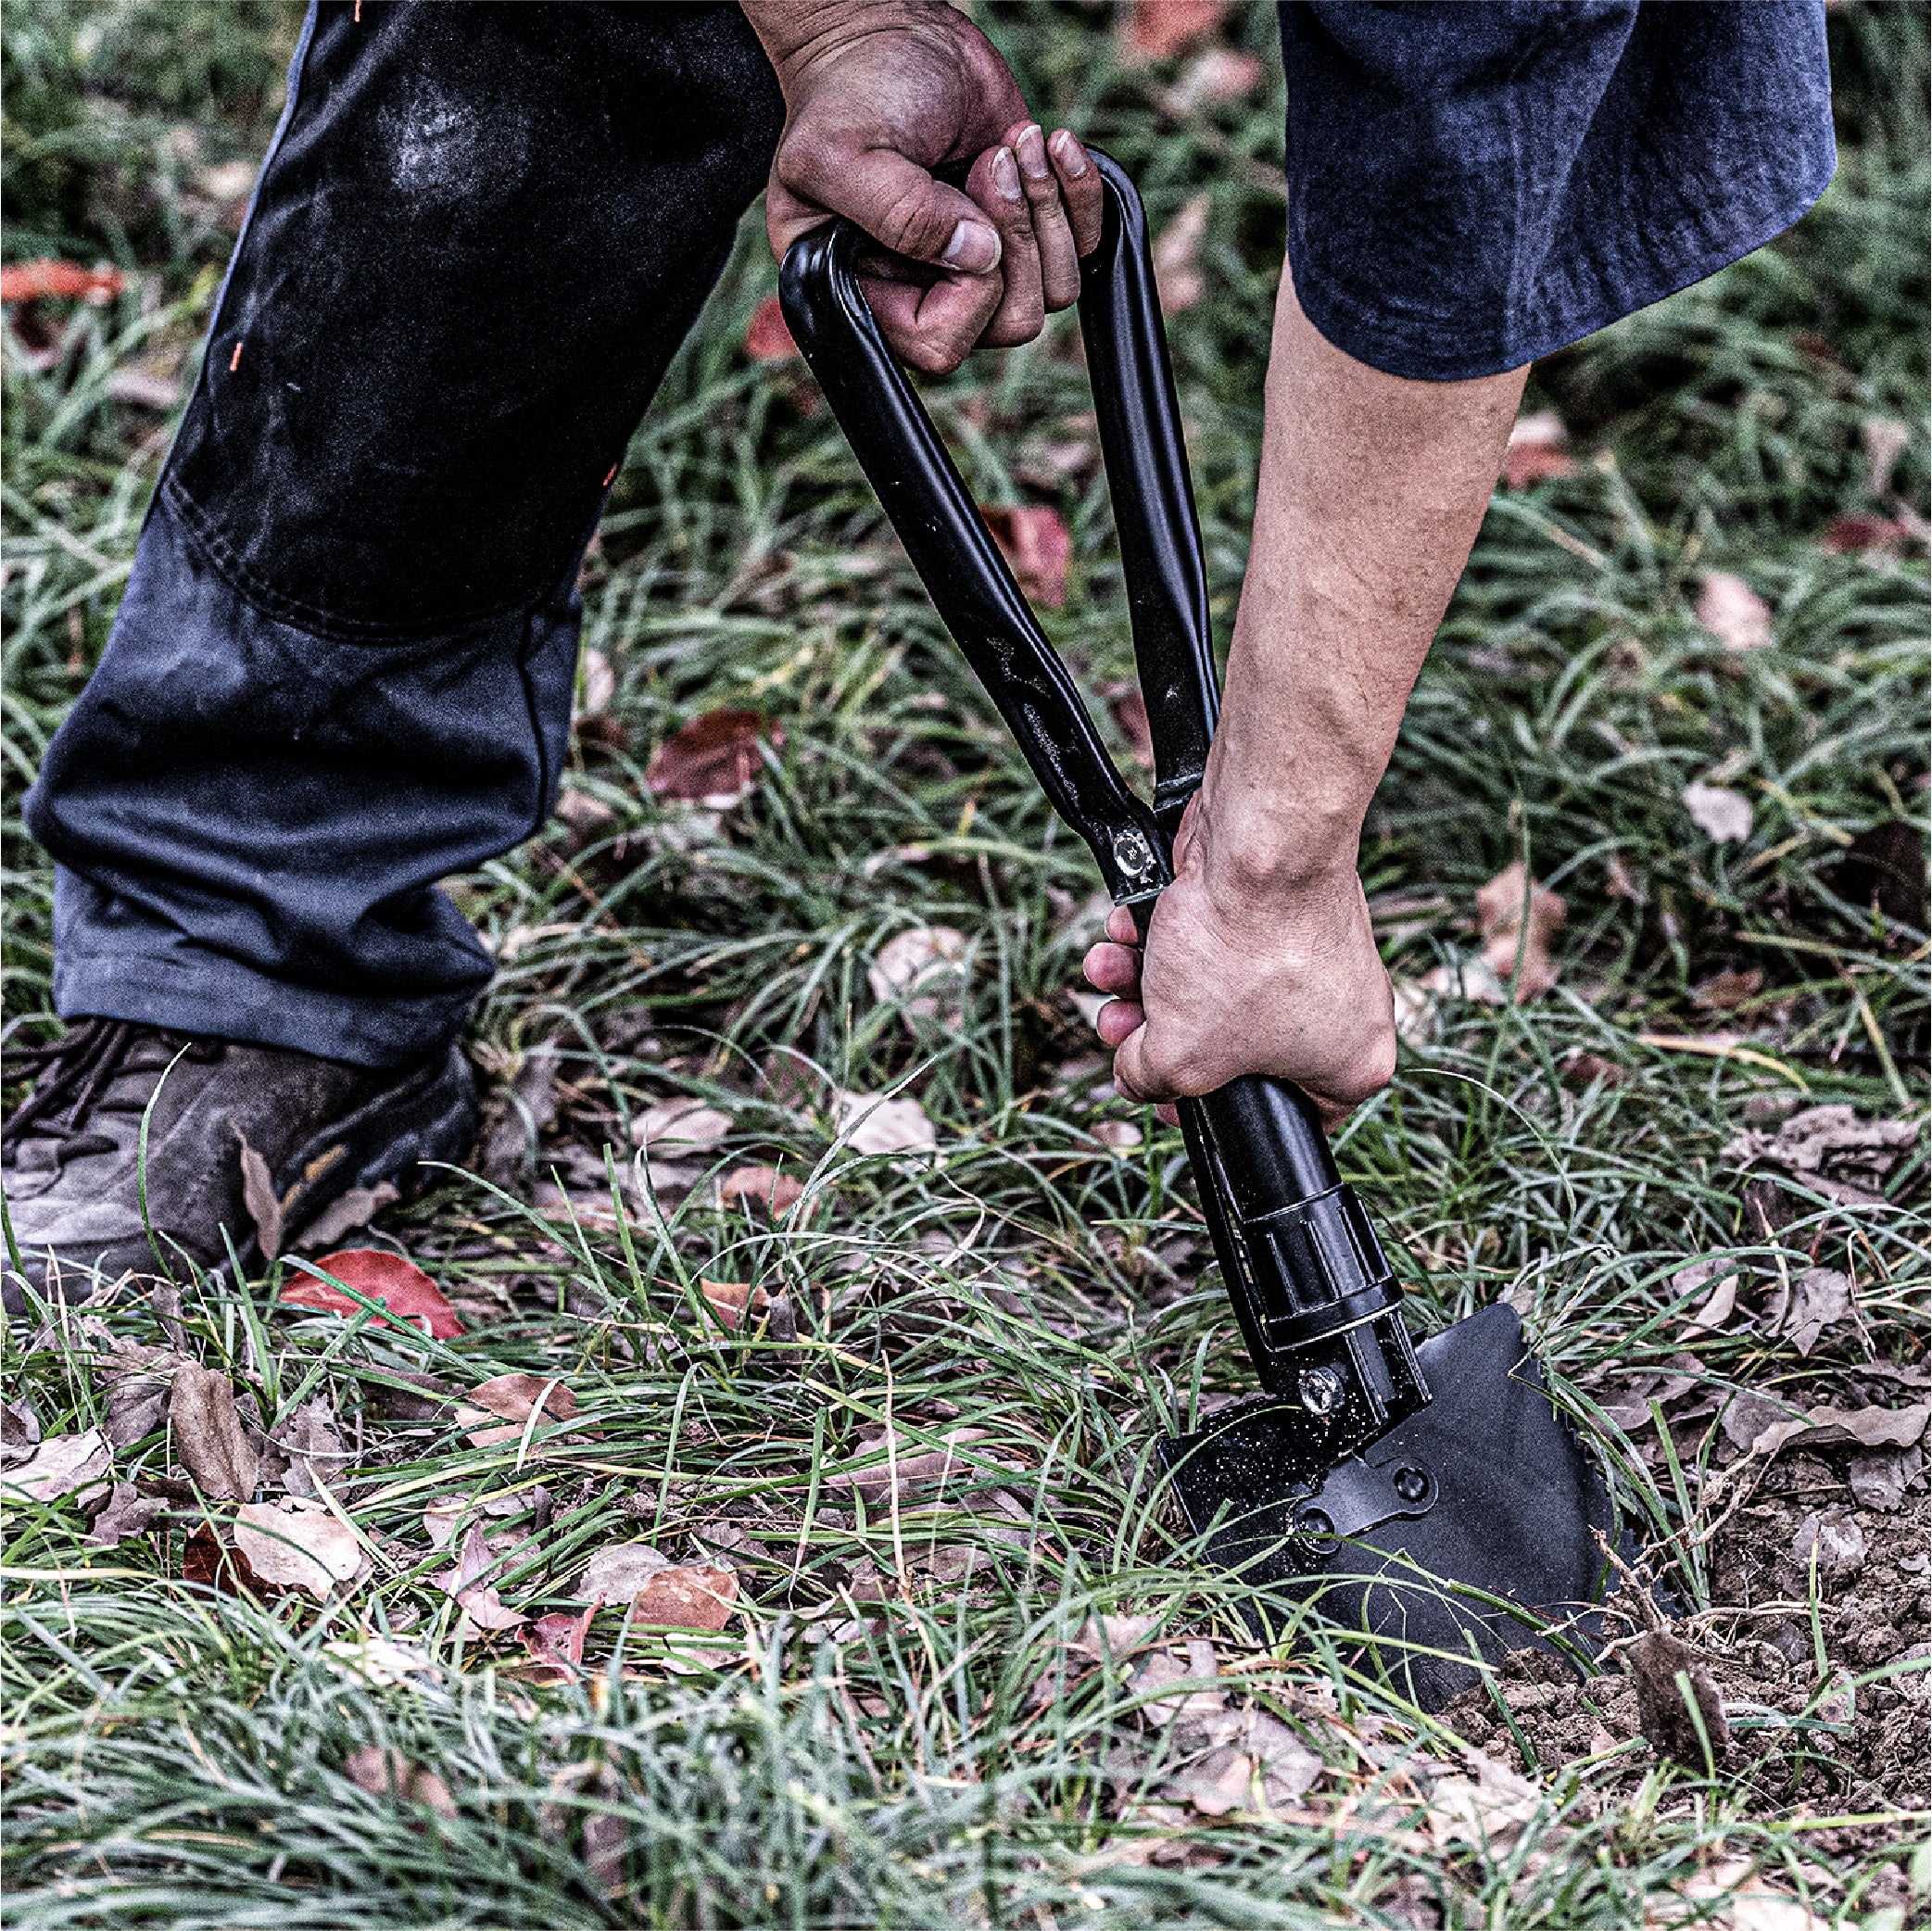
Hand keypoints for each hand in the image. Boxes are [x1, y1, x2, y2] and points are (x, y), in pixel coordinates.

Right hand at [754, 3, 1101, 370]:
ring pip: (1054, 290)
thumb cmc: (850, 92)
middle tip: (990, 162)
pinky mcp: (1026, 224)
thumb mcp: (846, 153)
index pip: (940, 345)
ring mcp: (983, 262)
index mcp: (871, 294)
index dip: (969, 296)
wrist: (887, 33)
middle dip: (1016, 240)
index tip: (965, 218)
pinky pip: (1083, 246)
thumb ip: (901, 215)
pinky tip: (1050, 144)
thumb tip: (979, 254)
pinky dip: (1079, 193)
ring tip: (1013, 145)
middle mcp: (930, 290)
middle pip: (1010, 322)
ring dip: (1046, 210)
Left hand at [1080, 797, 1397, 1130]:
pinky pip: (1215, 940)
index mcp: (1348, 1066)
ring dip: (1146, 983)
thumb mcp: (1180, 1056)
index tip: (1165, 1093)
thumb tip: (1136, 1078)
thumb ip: (1151, 1081)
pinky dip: (1165, 938)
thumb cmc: (1246, 952)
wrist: (1258, 845)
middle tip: (1120, 1023)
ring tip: (1110, 970)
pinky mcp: (1279, 906)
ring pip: (1212, 988)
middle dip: (1157, 1030)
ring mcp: (1312, 953)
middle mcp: (1341, 1010)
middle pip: (1227, 1045)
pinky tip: (1126, 933)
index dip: (1205, 1108)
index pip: (1273, 1113)